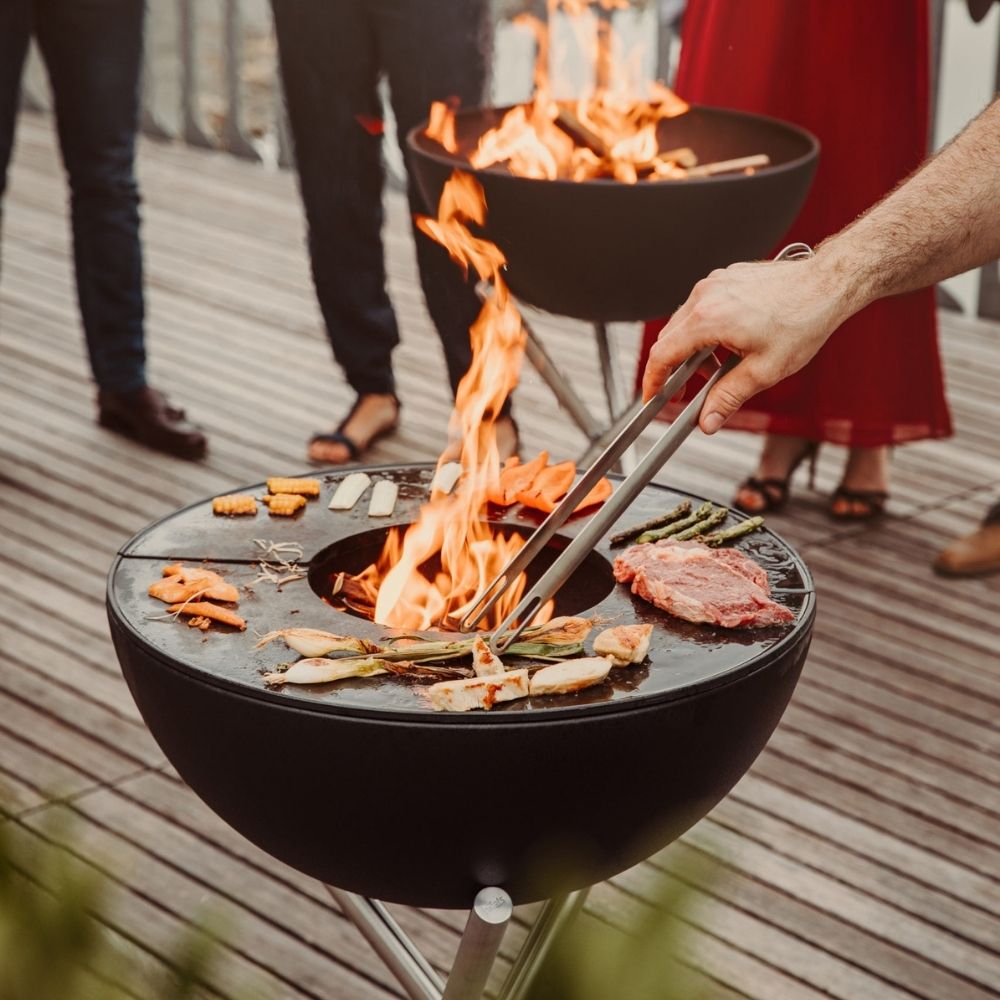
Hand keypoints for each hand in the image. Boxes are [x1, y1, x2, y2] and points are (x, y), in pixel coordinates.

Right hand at [641, 256, 851, 432]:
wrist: (827, 284)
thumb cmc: (803, 320)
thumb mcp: (764, 371)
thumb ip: (728, 398)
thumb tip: (707, 421)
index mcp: (708, 319)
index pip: (662, 354)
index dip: (652, 381)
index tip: (652, 396)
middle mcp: (705, 296)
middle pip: (669, 339)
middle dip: (672, 369)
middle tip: (683, 393)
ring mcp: (714, 283)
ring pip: (684, 323)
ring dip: (690, 349)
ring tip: (712, 370)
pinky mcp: (725, 278)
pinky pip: (701, 308)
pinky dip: (704, 330)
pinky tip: (726, 345)